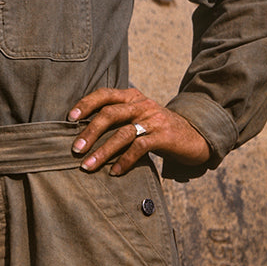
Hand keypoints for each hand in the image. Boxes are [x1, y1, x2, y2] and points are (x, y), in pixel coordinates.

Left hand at [69, 87, 209, 174]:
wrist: (196, 134)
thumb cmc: (158, 127)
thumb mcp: (138, 116)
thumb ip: (117, 118)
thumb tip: (83, 133)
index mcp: (132, 97)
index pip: (105, 94)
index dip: (86, 104)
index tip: (70, 118)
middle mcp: (142, 105)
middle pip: (110, 114)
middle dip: (89, 132)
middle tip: (75, 149)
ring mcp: (154, 120)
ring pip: (122, 134)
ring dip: (102, 151)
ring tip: (87, 166)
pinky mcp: (164, 136)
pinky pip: (139, 148)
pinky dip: (124, 161)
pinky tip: (114, 172)